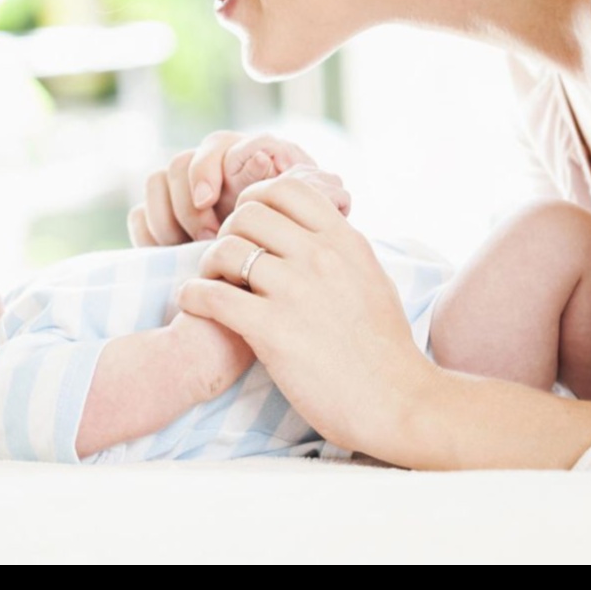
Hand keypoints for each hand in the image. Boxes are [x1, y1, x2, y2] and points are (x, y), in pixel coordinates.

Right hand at [127, 131, 349, 245]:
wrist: (287, 281)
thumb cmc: (304, 245)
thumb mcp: (313, 218)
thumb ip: (307, 191)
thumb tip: (279, 161)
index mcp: (249, 160)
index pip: (218, 147)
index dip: (207, 169)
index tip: (208, 199)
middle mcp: (215, 170)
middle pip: (181, 163)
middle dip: (188, 202)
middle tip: (205, 237)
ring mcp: (187, 195)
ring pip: (157, 183)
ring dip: (168, 217)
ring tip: (189, 249)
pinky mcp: (167, 222)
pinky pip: (141, 214)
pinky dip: (149, 233)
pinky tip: (171, 254)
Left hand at [179, 175, 430, 456]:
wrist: (396, 401)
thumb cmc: (385, 347)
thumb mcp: (372, 278)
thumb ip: (341, 249)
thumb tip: (314, 229)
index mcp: (344, 240)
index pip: (286, 188)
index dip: (257, 199)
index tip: (249, 223)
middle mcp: (320, 256)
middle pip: (248, 214)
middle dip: (229, 232)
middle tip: (228, 259)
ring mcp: (295, 291)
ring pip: (226, 250)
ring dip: (209, 264)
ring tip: (212, 282)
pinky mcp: (271, 330)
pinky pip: (213, 296)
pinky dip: (194, 296)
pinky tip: (195, 303)